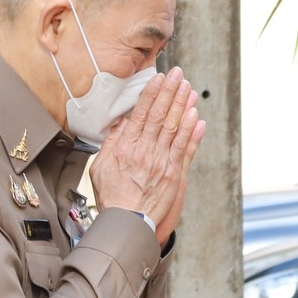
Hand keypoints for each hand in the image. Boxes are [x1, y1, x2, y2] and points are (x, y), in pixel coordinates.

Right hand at [90, 69, 205, 244]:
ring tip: (188, 89)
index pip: (141, 114)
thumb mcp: (100, 166)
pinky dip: (192, 132)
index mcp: (126, 147)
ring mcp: (161, 162)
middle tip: (178, 75)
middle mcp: (145, 151)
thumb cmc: (112, 196)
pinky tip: (196, 117)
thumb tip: (121, 123)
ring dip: (183, 106)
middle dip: (170, 92)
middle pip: (160, 116)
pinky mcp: (174, 174)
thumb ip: (112, 142)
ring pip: (174, 128)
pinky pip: (184, 149)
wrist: (126, 221)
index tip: (158, 78)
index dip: (151, 94)